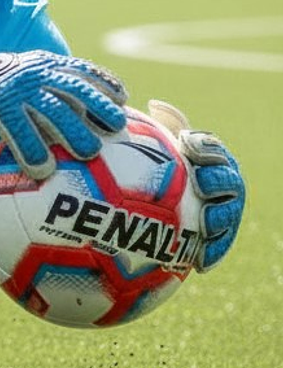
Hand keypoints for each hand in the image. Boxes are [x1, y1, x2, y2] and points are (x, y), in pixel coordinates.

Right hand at [0, 43, 126, 179]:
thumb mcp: (26, 80)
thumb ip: (50, 93)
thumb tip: (81, 123)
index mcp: (45, 65)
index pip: (80, 70)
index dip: (103, 82)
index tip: (123, 97)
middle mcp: (35, 73)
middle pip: (73, 89)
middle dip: (98, 106)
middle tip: (117, 128)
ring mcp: (17, 88)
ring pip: (51, 109)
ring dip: (72, 131)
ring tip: (89, 153)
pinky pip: (18, 129)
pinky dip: (32, 149)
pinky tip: (43, 170)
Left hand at [148, 100, 244, 271]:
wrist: (139, 209)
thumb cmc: (143, 171)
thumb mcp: (149, 149)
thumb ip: (157, 128)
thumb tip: (156, 104)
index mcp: (205, 158)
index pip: (213, 149)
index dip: (206, 147)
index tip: (189, 145)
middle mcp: (218, 182)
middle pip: (229, 180)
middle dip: (219, 180)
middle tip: (202, 182)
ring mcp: (220, 209)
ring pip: (230, 213)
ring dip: (221, 218)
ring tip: (207, 224)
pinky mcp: (212, 237)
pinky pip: (219, 245)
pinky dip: (213, 252)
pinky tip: (201, 263)